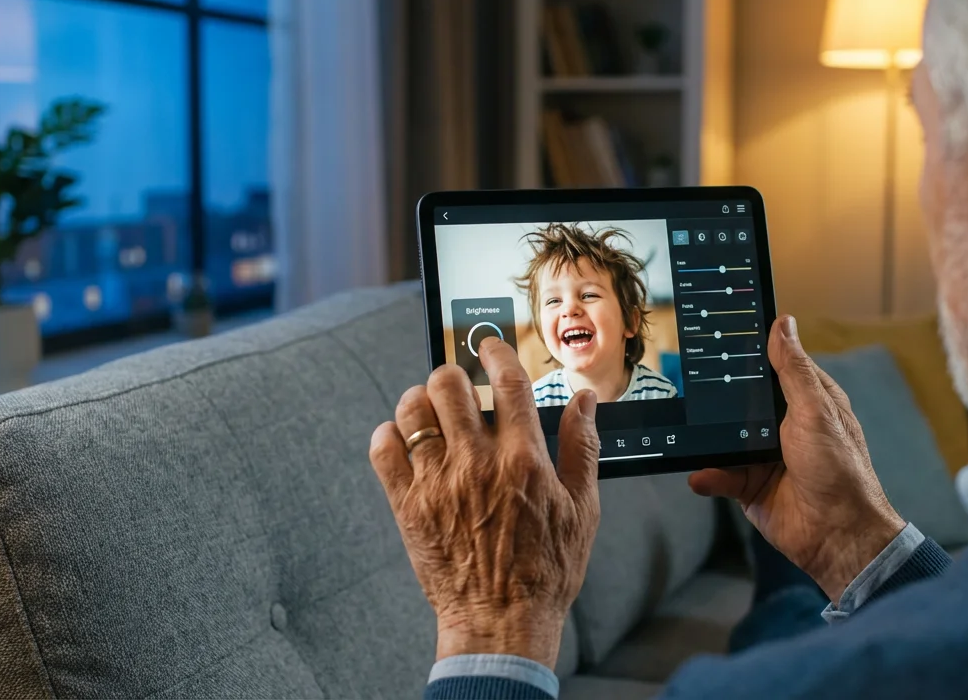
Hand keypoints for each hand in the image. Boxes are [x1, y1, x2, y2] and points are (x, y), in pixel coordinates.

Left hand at [369, 337, 600, 668]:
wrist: (501, 622)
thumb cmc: (546, 570)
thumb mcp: (582, 509)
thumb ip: (582, 447)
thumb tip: (584, 401)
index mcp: (523, 460)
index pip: (505, 382)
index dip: (496, 353)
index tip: (490, 346)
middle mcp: (476, 465)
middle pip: (448, 385)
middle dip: (453, 374)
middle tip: (459, 385)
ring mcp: (437, 484)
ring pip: (412, 410)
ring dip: (421, 400)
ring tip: (432, 410)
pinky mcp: (407, 506)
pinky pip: (383, 450)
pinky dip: (389, 435)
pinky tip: (405, 441)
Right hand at [690, 315, 903, 600]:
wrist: (837, 535)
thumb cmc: (838, 468)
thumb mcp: (815, 411)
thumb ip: (793, 370)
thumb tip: (783, 323)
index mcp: (807, 401)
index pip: (775, 366)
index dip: (753, 350)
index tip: (720, 331)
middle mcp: (784, 425)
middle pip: (743, 401)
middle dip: (719, 396)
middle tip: (688, 381)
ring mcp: (765, 456)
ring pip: (725, 438)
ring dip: (709, 439)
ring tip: (689, 433)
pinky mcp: (750, 485)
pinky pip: (720, 475)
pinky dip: (709, 475)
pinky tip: (700, 475)